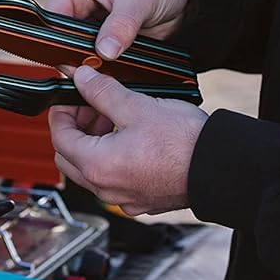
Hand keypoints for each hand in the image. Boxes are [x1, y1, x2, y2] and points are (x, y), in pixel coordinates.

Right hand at [44, 0, 190, 62]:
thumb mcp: (139, 0)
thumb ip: (121, 26)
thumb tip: (104, 51)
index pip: (51, 20)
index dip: (59, 43)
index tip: (76, 65)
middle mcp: (77, 5)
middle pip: (61, 40)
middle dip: (76, 59)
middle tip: (94, 75)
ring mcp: (89, 24)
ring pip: (76, 52)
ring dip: (90, 65)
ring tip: (105, 76)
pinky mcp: (102, 39)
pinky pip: (93, 58)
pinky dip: (101, 67)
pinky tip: (111, 75)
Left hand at [49, 65, 207, 216]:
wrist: (220, 169)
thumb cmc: (184, 143)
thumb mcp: (137, 106)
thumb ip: (103, 92)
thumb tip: (82, 78)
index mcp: (97, 166)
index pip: (59, 137)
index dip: (62, 111)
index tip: (73, 96)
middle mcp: (106, 189)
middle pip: (70, 157)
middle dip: (76, 128)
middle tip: (93, 106)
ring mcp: (125, 198)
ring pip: (92, 171)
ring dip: (95, 143)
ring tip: (116, 119)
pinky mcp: (143, 201)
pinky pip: (115, 181)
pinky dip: (114, 160)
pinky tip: (133, 139)